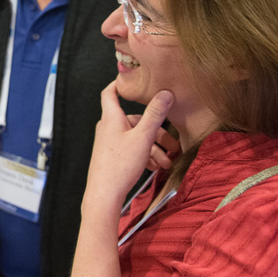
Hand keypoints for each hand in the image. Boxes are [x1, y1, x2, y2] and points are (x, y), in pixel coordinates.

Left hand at [85, 82, 173, 211]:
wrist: (104, 195)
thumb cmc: (119, 166)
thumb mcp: (143, 138)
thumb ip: (155, 115)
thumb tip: (165, 93)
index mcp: (111, 118)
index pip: (110, 93)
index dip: (119, 84)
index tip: (132, 81)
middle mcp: (109, 128)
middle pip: (135, 121)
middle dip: (156, 132)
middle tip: (173, 146)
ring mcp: (110, 143)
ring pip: (136, 138)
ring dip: (154, 149)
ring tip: (167, 163)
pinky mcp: (113, 157)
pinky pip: (132, 150)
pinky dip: (145, 156)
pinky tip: (157, 167)